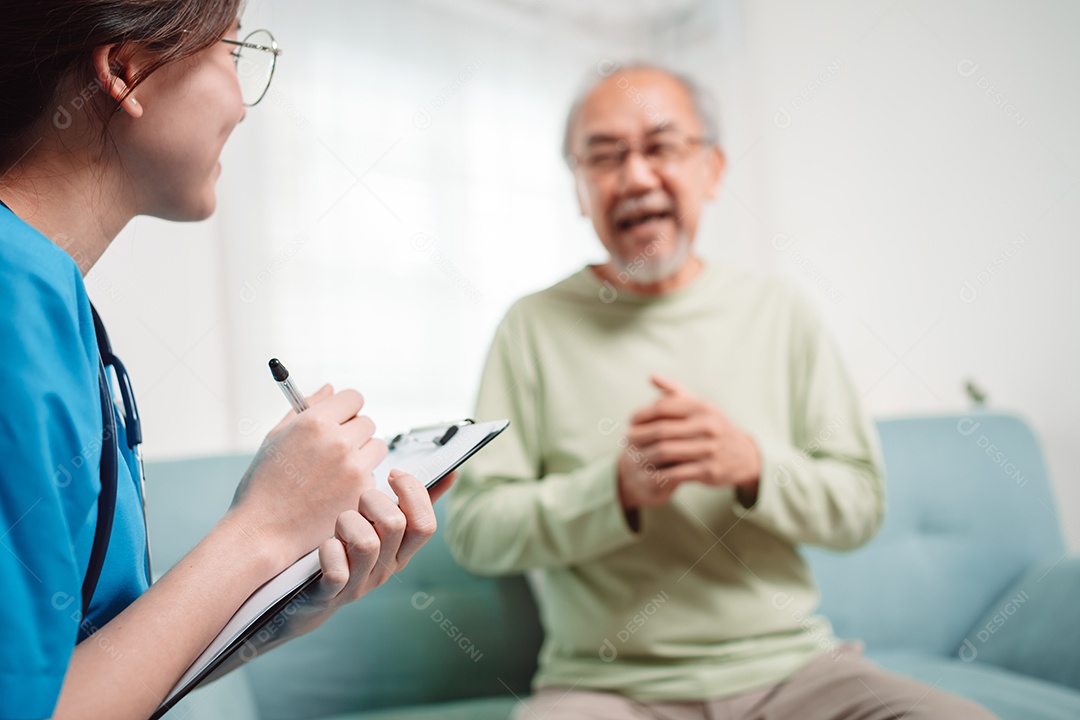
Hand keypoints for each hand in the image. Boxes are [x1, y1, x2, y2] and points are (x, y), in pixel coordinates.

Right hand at [227, 384, 387, 568]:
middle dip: (354, 433)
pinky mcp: (362, 492)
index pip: (354, 398)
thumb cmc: (263, 486)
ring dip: (363, 456)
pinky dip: (361, 482)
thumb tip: (329, 388)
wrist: (263, 532)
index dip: (346, 409)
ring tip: (335, 473)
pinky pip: (374, 476)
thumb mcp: (276, 438)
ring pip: (377, 448)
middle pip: (368, 423)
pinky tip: (336, 492)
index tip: (341, 419)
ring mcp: (353, 468)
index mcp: (315, 422)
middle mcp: (338, 442)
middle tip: (334, 451)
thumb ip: (307, 407)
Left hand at [286, 470, 455, 632]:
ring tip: (340, 527)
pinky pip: (336, 570)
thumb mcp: (384, 529)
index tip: (394, 474)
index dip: (412, 492)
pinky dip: (329, 551)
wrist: (317, 597)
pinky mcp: (332, 594)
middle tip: (359, 504)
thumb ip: (415, 503)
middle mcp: (387, 569)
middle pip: (395, 525)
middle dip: (372, 501)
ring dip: (347, 523)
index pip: (425, 524)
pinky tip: (327, 547)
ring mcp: (361, 584)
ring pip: (366, 543)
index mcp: (403, 551)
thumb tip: (450, 474)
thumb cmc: (351, 552)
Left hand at [619, 375, 760, 509]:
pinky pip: (676, 472)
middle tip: (626, 439)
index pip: (662, 407)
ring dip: (645, 454)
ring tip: (633, 455)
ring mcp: (710, 449)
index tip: (630, 421)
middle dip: (639, 435)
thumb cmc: (713, 426)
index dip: (642, 414)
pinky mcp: (710, 470)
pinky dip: (659, 472)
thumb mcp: (700, 406)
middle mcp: (708, 426)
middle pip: (662, 430)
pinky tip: (648, 471)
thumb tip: (652, 377)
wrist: (744, 456)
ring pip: (666, 451)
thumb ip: (675, 391)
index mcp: (702, 407)